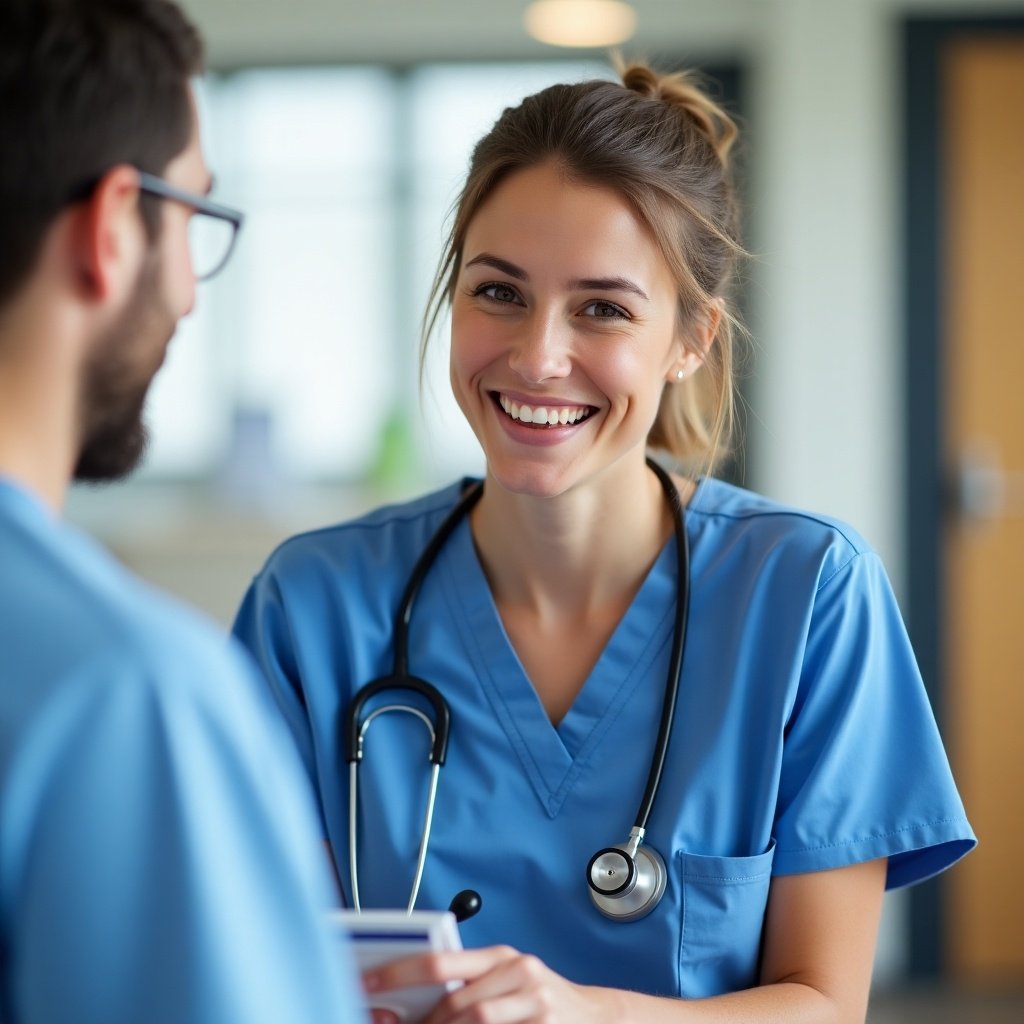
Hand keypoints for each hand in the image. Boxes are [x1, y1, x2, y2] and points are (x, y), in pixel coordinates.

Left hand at [363, 945, 617, 1023]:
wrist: (594, 1019)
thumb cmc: (536, 1003)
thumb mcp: (504, 983)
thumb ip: (466, 985)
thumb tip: (407, 1002)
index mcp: (501, 956)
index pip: (440, 960)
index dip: (398, 973)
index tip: (367, 984)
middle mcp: (520, 971)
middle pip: (455, 1003)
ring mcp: (535, 1002)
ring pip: (472, 1021)